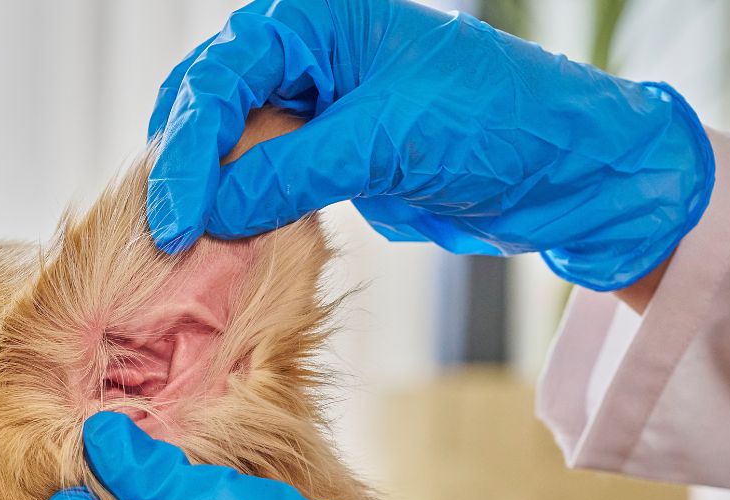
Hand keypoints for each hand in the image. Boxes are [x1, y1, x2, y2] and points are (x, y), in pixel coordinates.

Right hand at [146, 0, 714, 291]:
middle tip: (165, 238)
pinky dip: (236, 208)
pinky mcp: (325, 148)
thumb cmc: (491, 125)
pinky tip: (224, 243)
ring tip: (185, 247)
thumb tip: (206, 213)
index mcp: (313, 17)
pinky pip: (257, 174)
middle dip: (182, 169)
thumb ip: (287, 172)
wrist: (564, 167)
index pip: (217, 79)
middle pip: (205, 105)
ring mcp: (312, 99)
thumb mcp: (383, 144)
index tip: (175, 221)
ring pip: (225, 142)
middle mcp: (303, 48)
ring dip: (204, 193)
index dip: (185, 152)